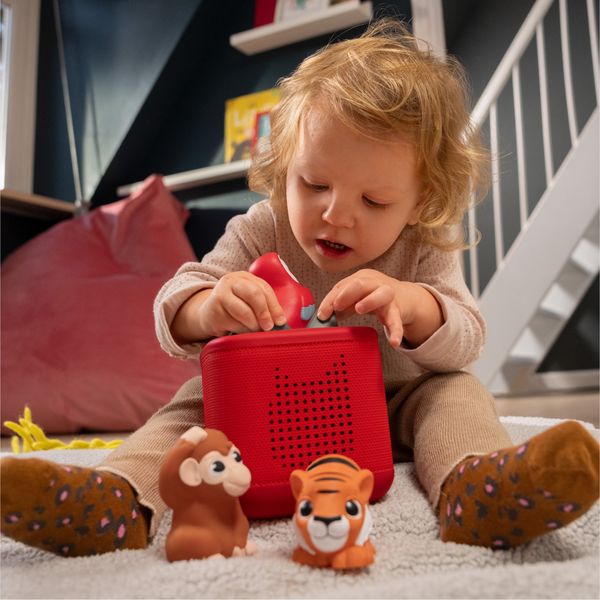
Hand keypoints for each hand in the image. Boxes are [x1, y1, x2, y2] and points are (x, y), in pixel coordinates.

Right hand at [171, 272, 286, 343]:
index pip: (264, 289)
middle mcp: (232, 281)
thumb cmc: (234, 308)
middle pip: (254, 294)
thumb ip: (263, 306)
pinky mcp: (214, 309)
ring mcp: (221, 293)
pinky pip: (234, 323)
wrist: (208, 314)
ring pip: (244, 311)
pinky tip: (242, 330)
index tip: (280, 321)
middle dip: (264, 312)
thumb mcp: (248, 301)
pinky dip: (243, 330)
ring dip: (254, 325)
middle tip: (269, 327)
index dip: (274, 306)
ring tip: (256, 330)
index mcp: (245, 277)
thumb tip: (279, 322)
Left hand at [317, 269, 442, 347]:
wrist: (406, 297)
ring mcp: (389, 295)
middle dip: (347, 294)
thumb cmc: (374, 295)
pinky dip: (396, 331)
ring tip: (360, 309)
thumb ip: (340, 306)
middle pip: (360, 283)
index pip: (342, 286)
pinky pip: (397, 321)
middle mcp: (375, 283)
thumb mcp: (356, 298)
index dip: (330, 300)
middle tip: (337, 306)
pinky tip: (394, 342)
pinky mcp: (398, 310)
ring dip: (369, 301)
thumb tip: (322, 317)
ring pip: (382, 294)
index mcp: (361, 278)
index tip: (322, 314)